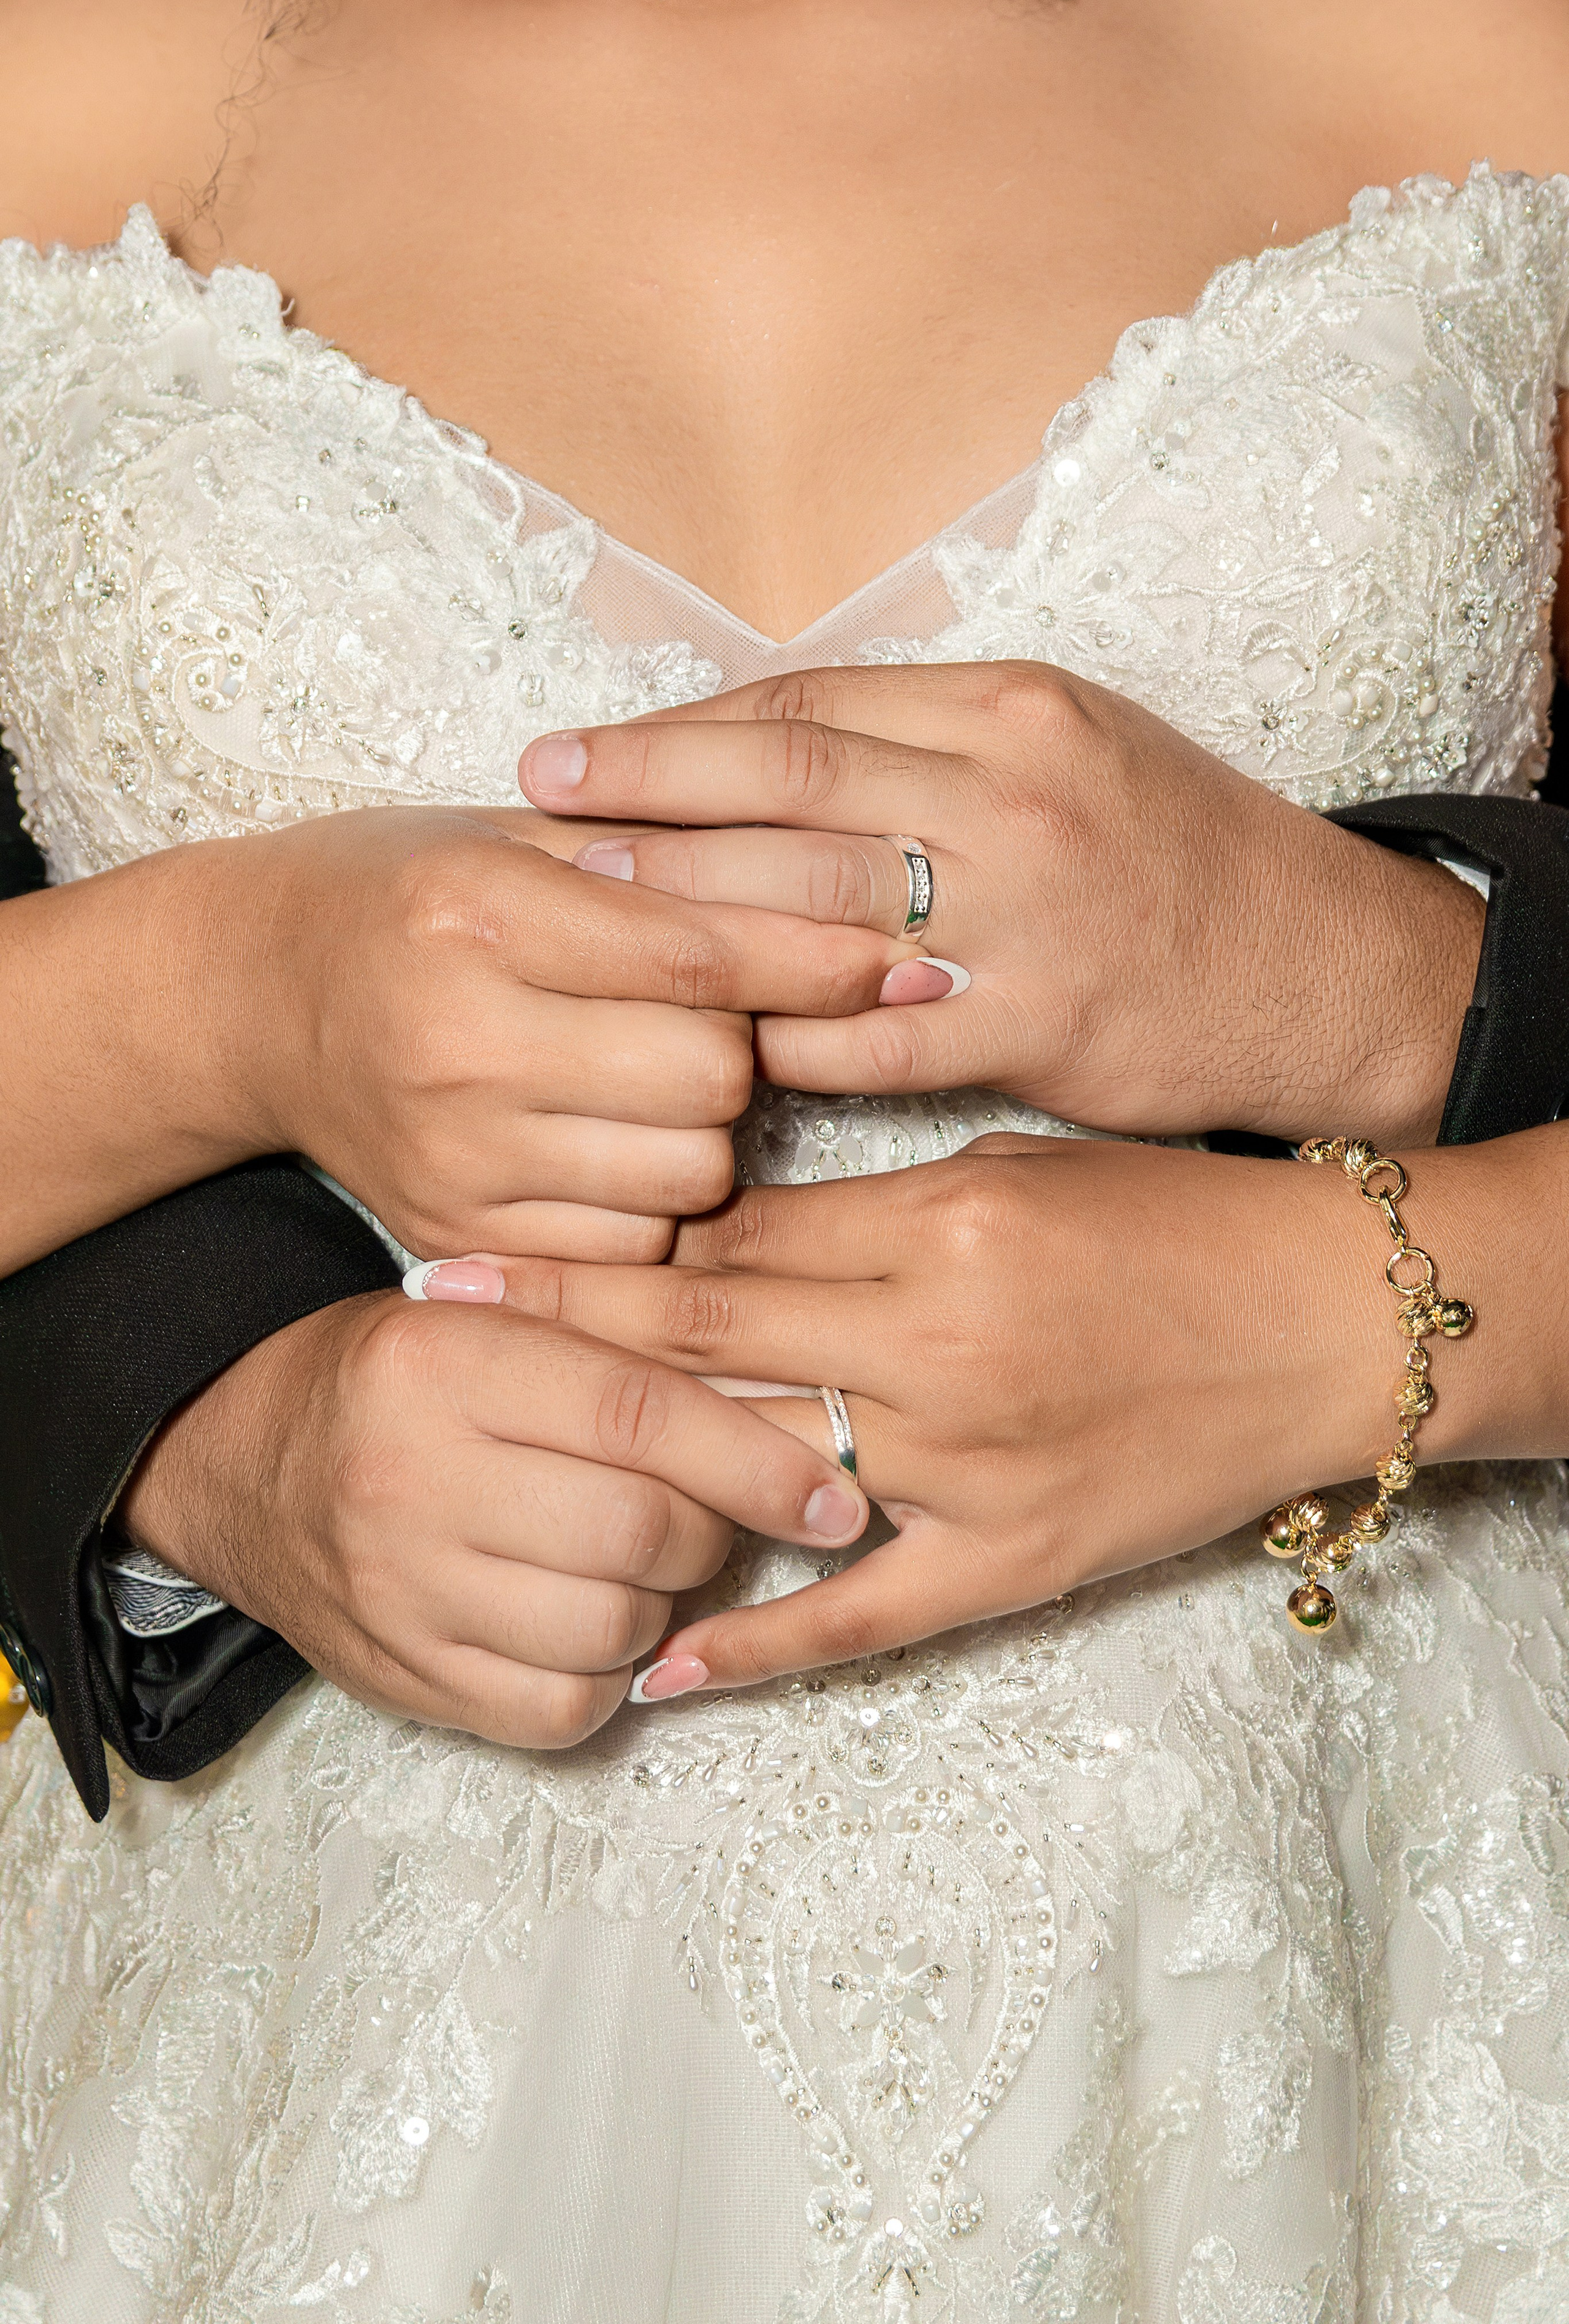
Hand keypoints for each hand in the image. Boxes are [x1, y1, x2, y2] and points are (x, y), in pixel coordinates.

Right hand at [119, 1285, 868, 1743]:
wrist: (244, 1458)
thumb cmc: (408, 1377)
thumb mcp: (497, 1319)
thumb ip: (626, 1351)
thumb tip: (792, 1420)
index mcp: (448, 1360)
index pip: (642, 1414)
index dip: (758, 1461)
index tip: (836, 1496)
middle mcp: (412, 1476)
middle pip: (639, 1532)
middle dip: (707, 1533)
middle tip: (702, 1515)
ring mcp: (400, 1590)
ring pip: (612, 1628)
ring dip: (657, 1604)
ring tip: (631, 1561)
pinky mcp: (403, 1677)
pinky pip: (561, 1709)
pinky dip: (602, 1677)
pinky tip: (583, 1623)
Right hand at [230, 802, 906, 1261]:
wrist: (254, 997)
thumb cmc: (409, 896)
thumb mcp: (519, 840)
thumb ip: (673, 865)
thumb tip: (853, 914)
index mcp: (481, 911)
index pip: (700, 955)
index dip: (815, 961)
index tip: (895, 961)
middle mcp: (460, 1039)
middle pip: (711, 1078)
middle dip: (744, 1050)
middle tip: (710, 1021)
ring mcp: (453, 1153)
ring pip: (684, 1176)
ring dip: (705, 1134)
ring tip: (655, 1086)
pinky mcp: (453, 1235)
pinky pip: (628, 1248)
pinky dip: (650, 1207)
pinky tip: (614, 1152)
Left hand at [479, 1130, 1522, 1688]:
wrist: (1325, 1321)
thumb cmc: (1175, 1224)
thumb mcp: (1015, 1170)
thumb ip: (871, 1203)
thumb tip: (729, 1221)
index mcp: (939, 1230)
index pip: (728, 1239)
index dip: (599, 1242)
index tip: (489, 1238)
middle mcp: (938, 1348)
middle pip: (707, 1337)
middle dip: (561, 1322)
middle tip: (430, 1314)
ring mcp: (971, 1467)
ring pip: (763, 1469)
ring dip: (627, 1467)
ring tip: (501, 1465)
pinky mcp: (1013, 1561)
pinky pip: (863, 1616)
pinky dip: (757, 1646)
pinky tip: (657, 1669)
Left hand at [521, 663, 1484, 1146]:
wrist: (1321, 967)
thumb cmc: (1172, 854)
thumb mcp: (1067, 746)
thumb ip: (924, 742)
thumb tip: (760, 746)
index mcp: (1011, 708)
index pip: (802, 708)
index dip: (671, 735)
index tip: (570, 756)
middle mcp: (1012, 795)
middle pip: (785, 791)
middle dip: (640, 809)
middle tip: (531, 830)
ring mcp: (1027, 914)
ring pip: (812, 907)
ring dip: (683, 920)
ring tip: (577, 930)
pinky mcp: (1040, 1024)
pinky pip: (870, 1033)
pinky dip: (780, 1037)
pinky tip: (704, 1045)